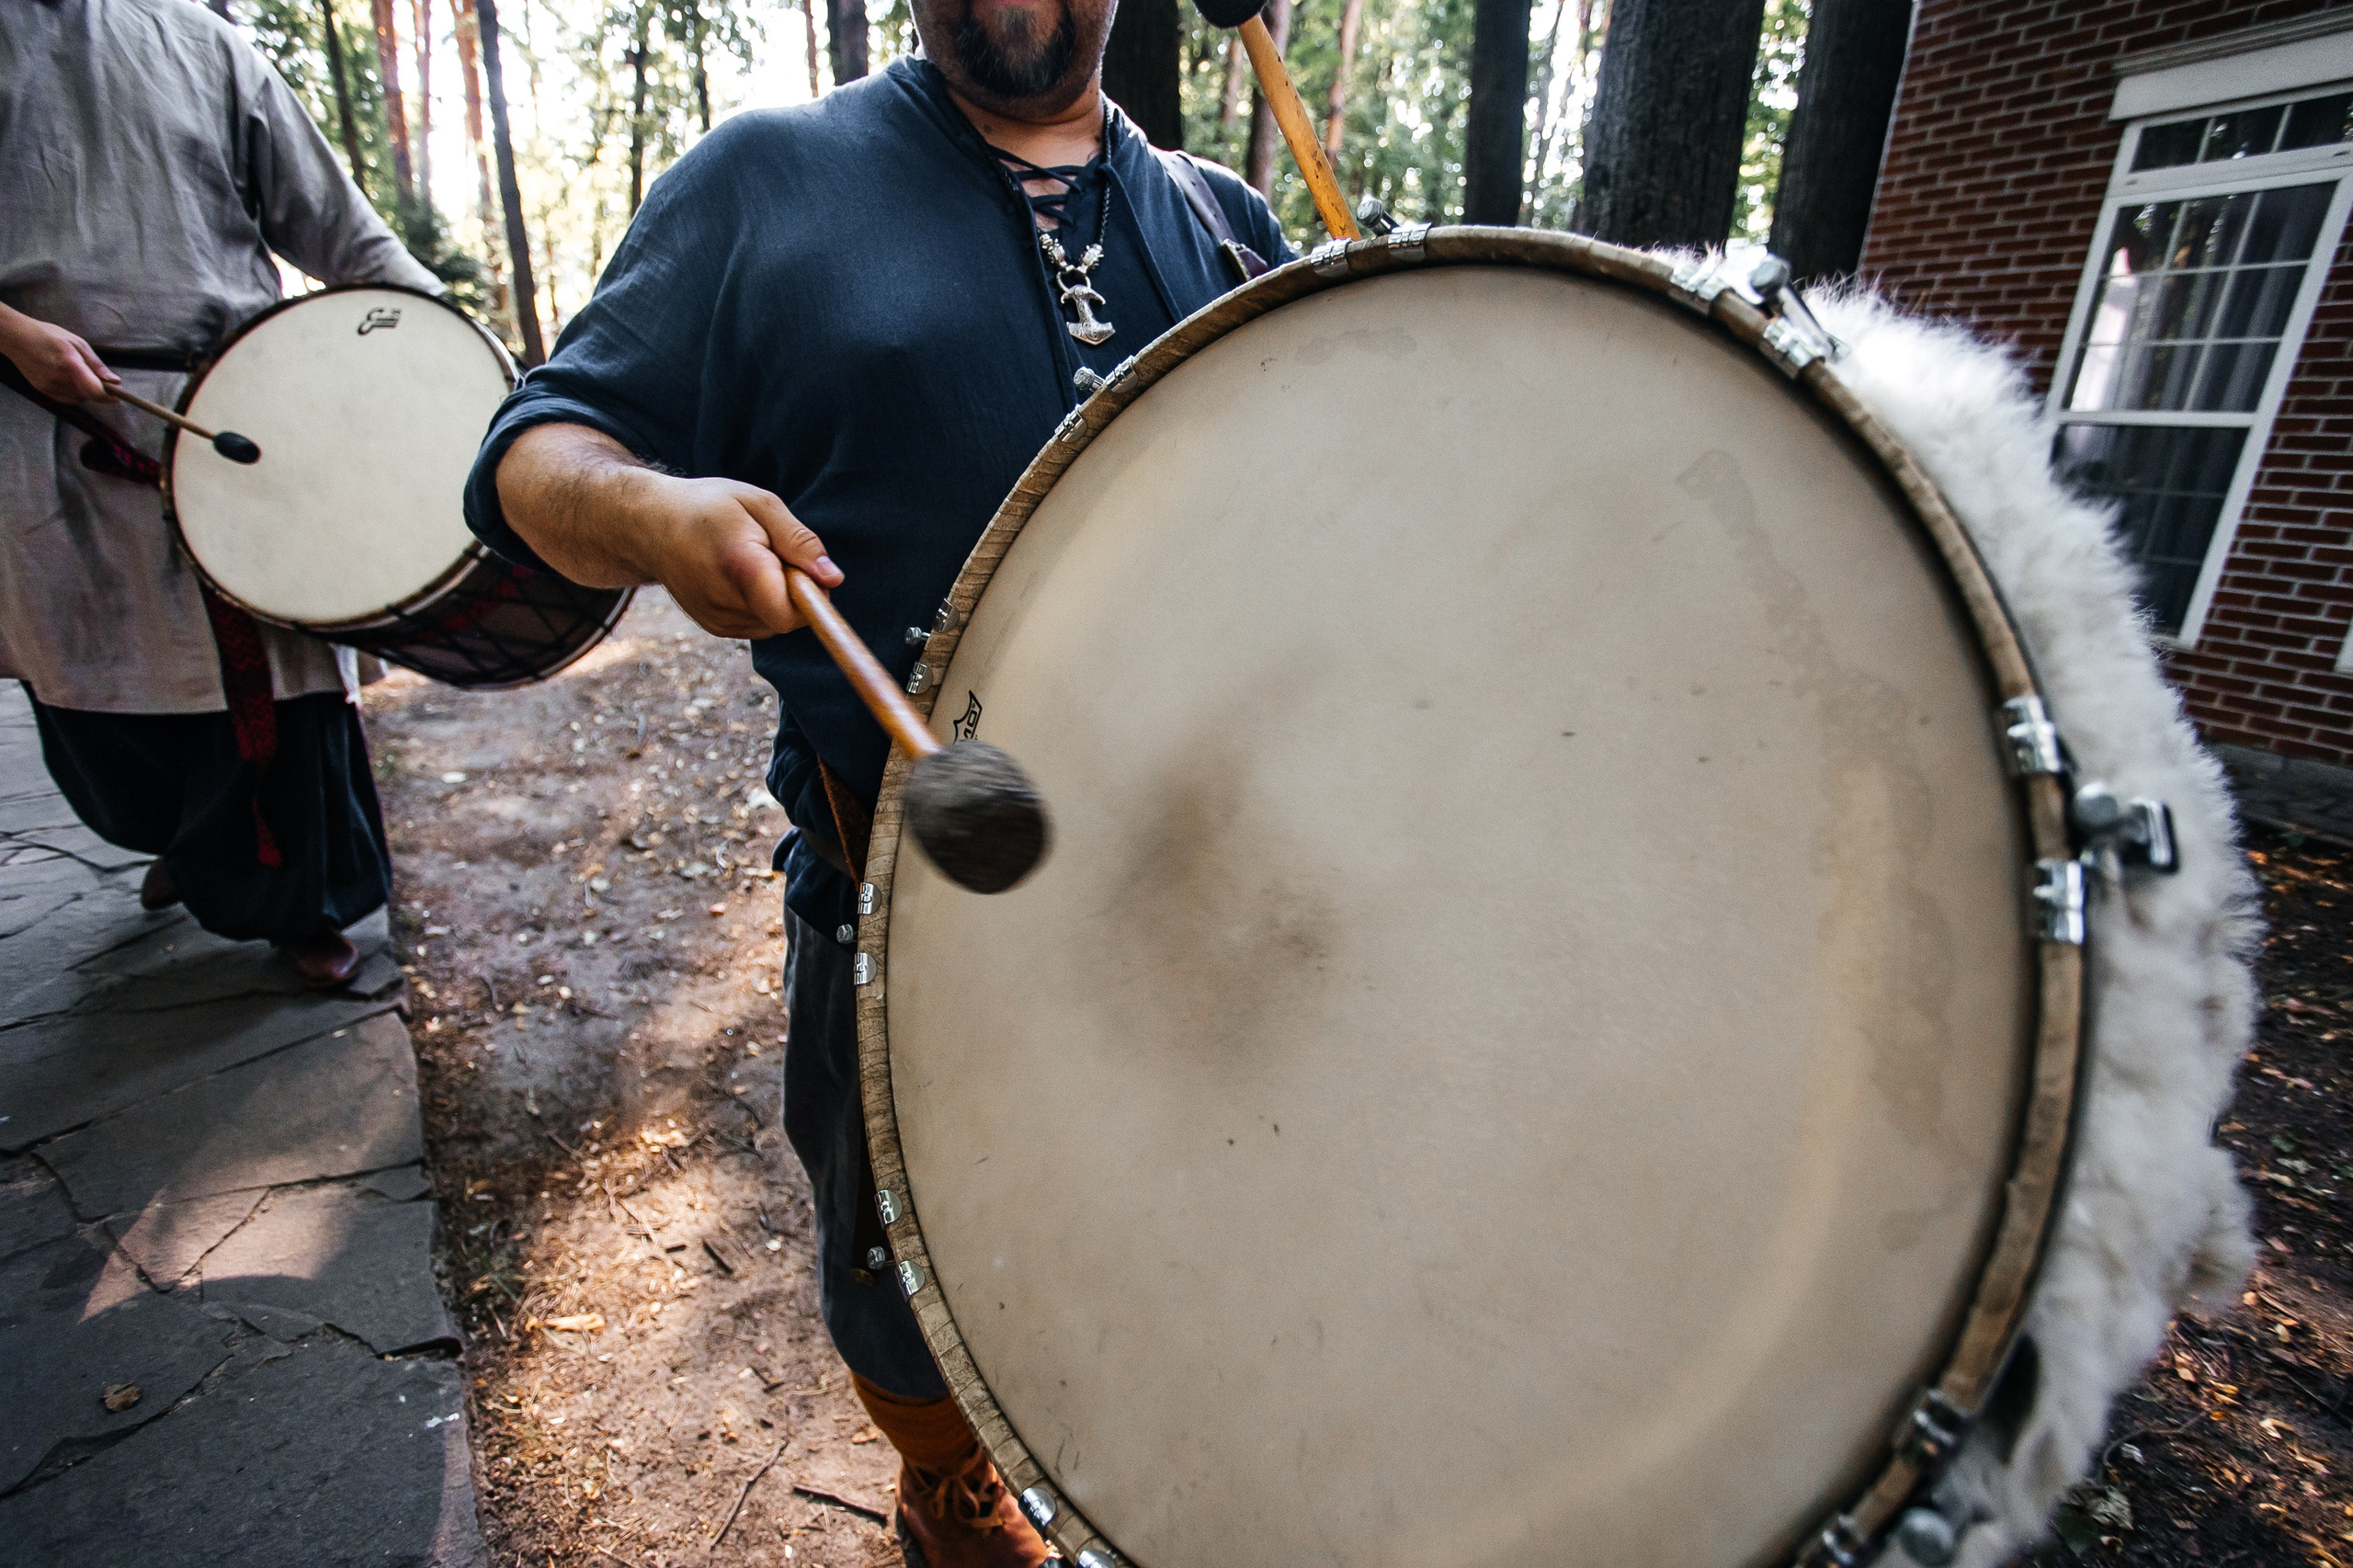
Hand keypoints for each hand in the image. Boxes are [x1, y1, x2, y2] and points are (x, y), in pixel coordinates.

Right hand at [0, 305, 116, 401]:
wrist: (17, 338)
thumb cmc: (49, 335)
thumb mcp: (77, 343)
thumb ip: (96, 364)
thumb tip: (115, 381)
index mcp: (70, 364)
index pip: (94, 390)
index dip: (109, 395)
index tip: (117, 395)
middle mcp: (59, 378)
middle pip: (88, 395)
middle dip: (98, 390)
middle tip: (96, 377)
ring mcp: (49, 386)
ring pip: (78, 398)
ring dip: (84, 391)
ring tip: (77, 373)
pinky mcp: (43, 390)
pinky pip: (66, 398)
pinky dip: (73, 392)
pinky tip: (67, 378)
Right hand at [497, 423, 843, 638]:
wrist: (648, 525)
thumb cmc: (709, 507)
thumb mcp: (759, 504)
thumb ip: (799, 541)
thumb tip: (833, 579)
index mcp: (739, 565)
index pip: (790, 611)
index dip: (811, 596)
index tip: (809, 571)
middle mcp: (724, 602)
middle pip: (787, 617)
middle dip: (795, 591)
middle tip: (775, 554)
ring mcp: (716, 620)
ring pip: (775, 622)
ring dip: (777, 596)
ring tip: (753, 560)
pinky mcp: (715, 628)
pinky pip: (760, 624)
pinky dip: (762, 603)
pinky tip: (740, 575)